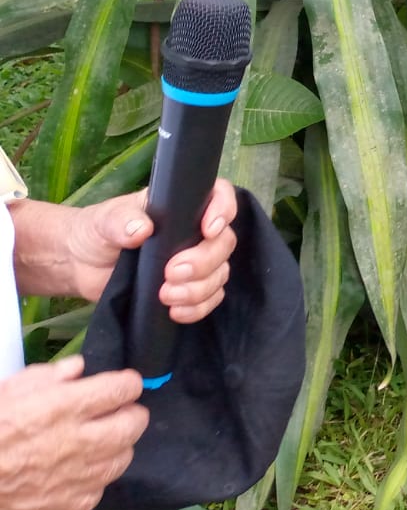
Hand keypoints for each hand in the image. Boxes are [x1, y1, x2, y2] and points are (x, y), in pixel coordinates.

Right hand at [0, 357, 148, 509]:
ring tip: (98, 441)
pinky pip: (100, 488)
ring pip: (123, 457)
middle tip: (117, 412)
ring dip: (116, 446)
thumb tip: (78, 368)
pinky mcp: (72, 505)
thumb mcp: (9, 391)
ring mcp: (79, 477)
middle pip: (135, 423)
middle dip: (130, 413)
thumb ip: (49, 375)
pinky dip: (94, 478)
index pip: (124, 388)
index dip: (127, 383)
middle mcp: (79, 441)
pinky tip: (77, 471)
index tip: (122, 385)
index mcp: (64, 407)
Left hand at [68, 179, 237, 320]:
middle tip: (172, 273)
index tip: (209, 230)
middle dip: (204, 261)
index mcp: (183, 206)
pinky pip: (209, 299)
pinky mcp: (187, 289)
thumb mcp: (104, 220)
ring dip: (199, 289)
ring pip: (219, 274)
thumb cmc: (96, 231)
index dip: (224, 210)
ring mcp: (194, 261)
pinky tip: (175, 312)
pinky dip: (197, 308)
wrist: (80, 265)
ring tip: (166, 296)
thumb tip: (142, 229)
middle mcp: (195, 231)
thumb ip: (121, 221)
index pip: (220, 196)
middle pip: (223, 243)